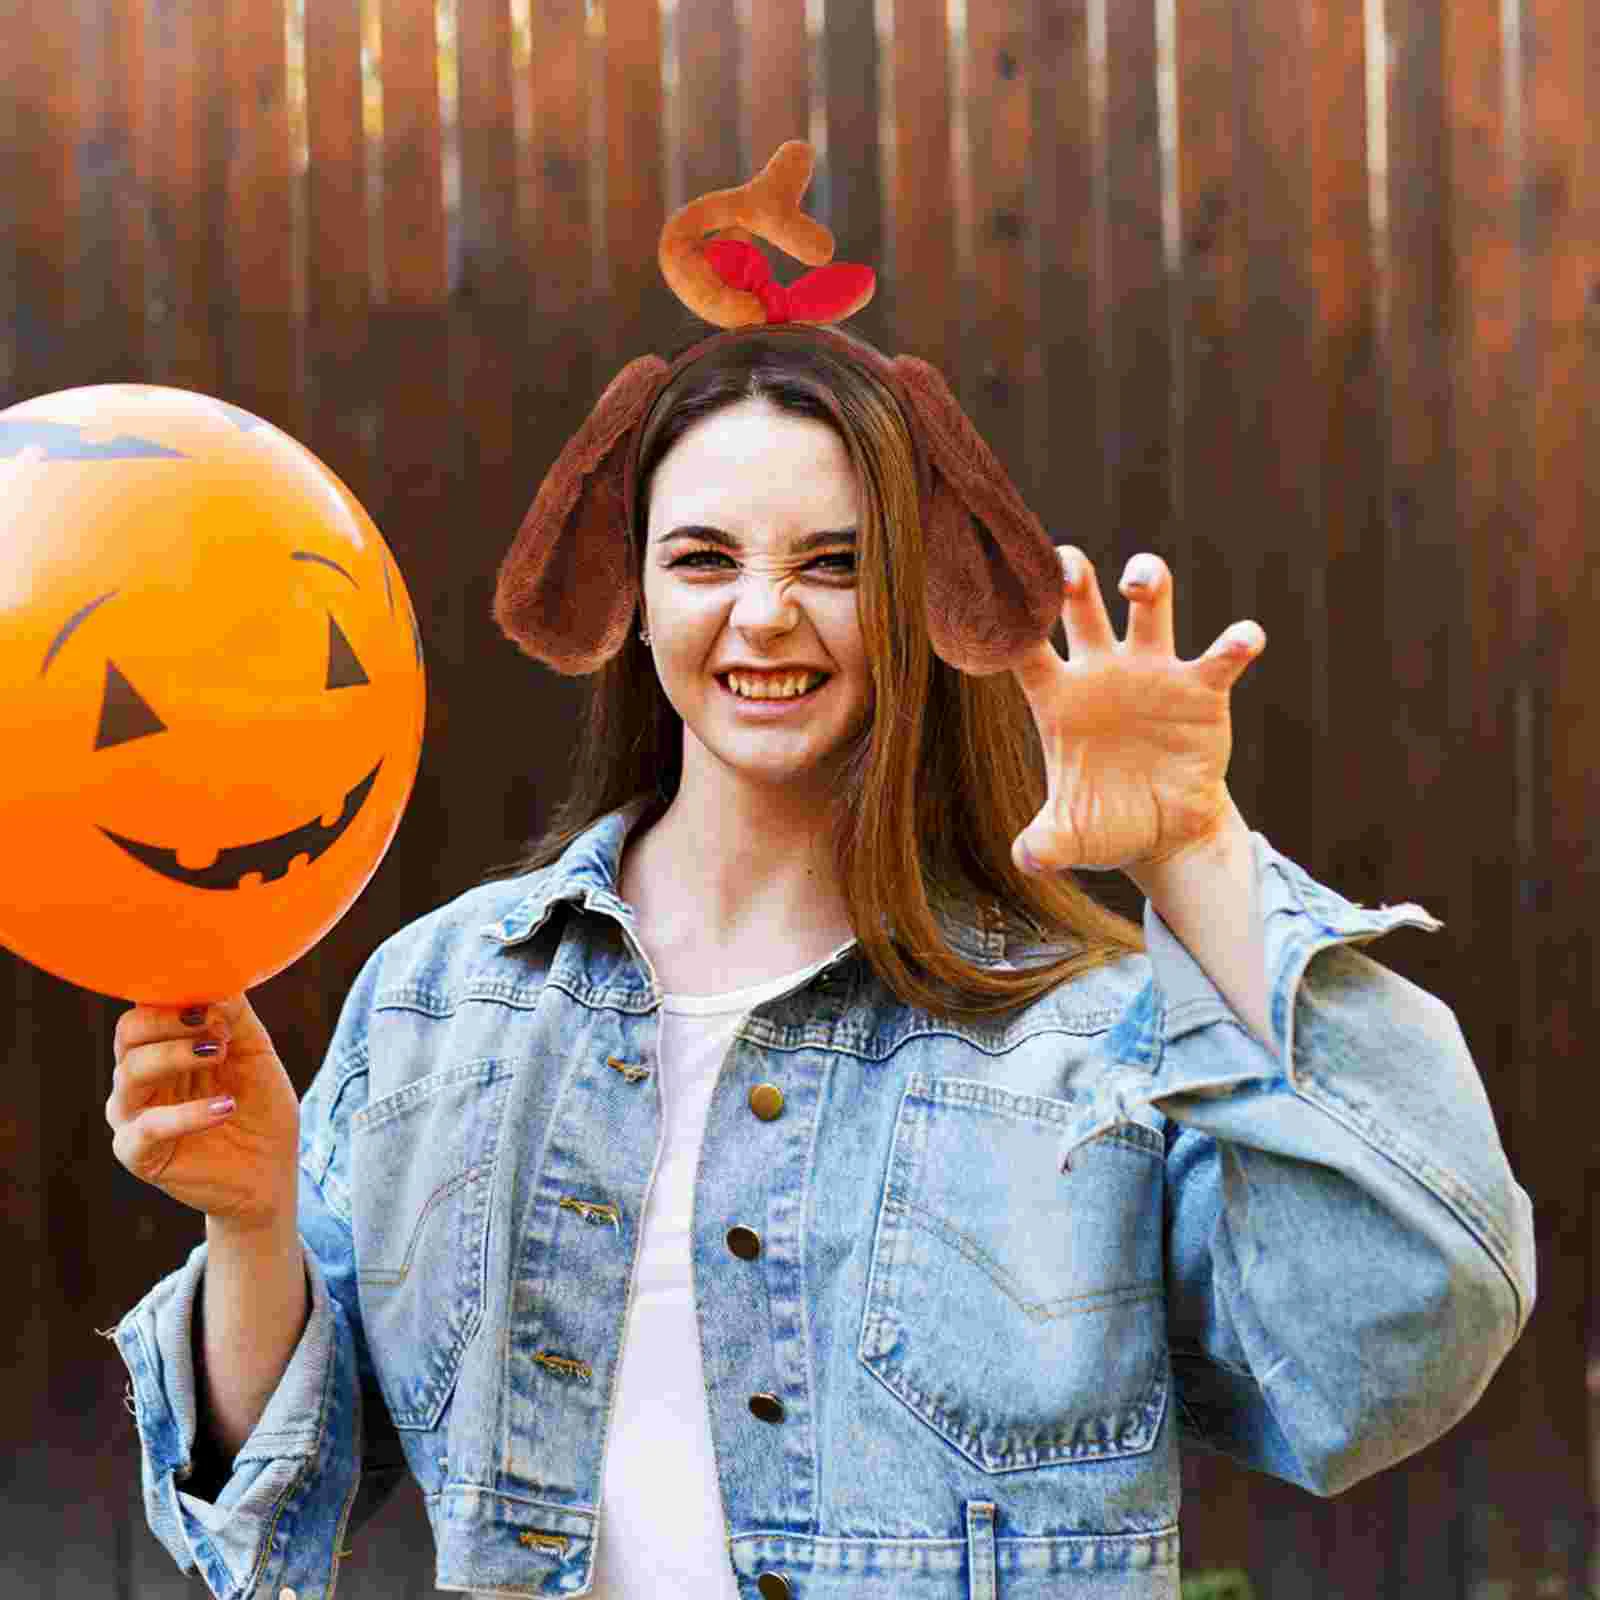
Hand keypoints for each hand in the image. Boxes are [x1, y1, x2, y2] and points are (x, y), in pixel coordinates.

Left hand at [1007, 546, 1265, 875]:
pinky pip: (1221, 655)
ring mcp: (1152, 673)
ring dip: (1147, 578)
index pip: (1026, 654)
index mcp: (1058, 700)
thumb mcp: (1072, 839)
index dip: (1012, 628)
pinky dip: (1236, 642)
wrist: (1163, 833)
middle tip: (1065, 560)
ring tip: (1139, 580)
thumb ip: (1046, 844)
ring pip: (1148, 606)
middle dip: (1073, 577)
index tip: (1000, 604)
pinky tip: (1243, 641)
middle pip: (1081, 608)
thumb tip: (1028, 859)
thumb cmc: (1106, 825)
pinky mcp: (1200, 688)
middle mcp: (1101, 673)